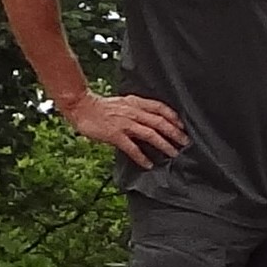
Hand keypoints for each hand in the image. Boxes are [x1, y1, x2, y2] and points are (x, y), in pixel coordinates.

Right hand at [67, 90, 185, 166]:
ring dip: (164, 144)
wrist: (81, 106)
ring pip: (150, 134)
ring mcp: (124, 123)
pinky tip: (148, 164)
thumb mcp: (124, 102)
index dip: (174, 117)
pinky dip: (141, 156)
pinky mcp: (115, 134)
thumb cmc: (102, 106)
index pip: (161, 108)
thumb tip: (153, 119)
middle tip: (185, 142)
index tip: (183, 126)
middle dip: (175, 133)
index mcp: (136, 102)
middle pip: (160, 122)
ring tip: (173, 154)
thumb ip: (138, 109)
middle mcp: (133, 112)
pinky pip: (131, 147)